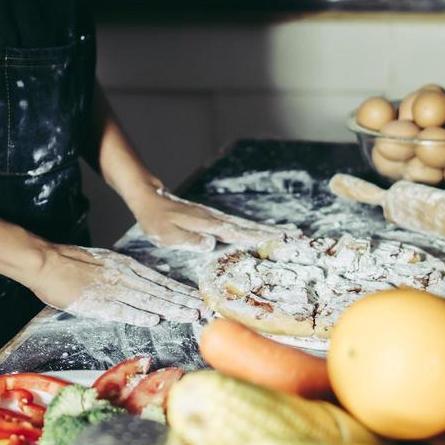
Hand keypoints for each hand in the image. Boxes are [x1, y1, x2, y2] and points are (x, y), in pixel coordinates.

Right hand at [29, 244, 206, 326]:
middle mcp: (124, 276)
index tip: (198, 299)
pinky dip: (137, 314)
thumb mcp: (108, 261)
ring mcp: (111, 289)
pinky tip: (153, 320)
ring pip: (146, 299)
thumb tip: (154, 279)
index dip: (180, 291)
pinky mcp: (96, 301)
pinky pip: (120, 309)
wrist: (47, 262)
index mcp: (126, 267)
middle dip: (182, 301)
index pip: (160, 281)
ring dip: (169, 309)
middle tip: (203, 310)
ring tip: (187, 315)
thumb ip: (129, 272)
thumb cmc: (74, 263)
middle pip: (159, 291)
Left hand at [130, 187, 298, 250]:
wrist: (150, 200)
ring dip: (265, 229)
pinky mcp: (213, 218)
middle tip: (294, 236)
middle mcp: (215, 219)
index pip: (236, 232)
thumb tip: (211, 244)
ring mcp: (215, 217)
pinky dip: (252, 227)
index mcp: (206, 224)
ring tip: (286, 232)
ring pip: (245, 224)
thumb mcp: (167, 235)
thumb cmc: (156, 221)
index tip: (277, 240)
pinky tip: (261, 230)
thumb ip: (189, 240)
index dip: (256, 237)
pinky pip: (237, 224)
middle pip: (247, 226)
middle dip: (271, 232)